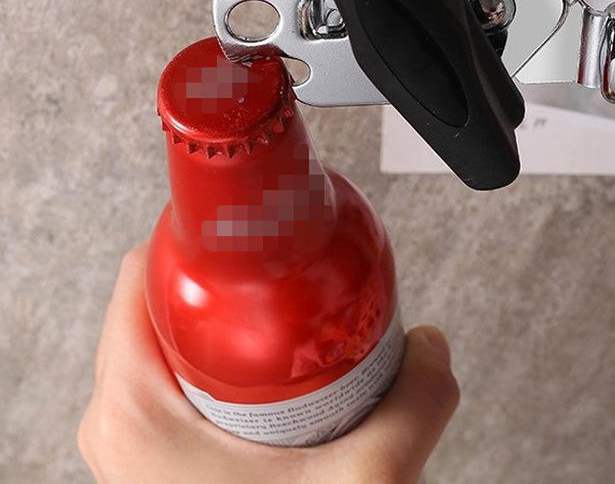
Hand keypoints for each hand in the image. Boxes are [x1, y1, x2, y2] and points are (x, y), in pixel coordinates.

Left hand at [78, 244, 458, 483]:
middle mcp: (117, 421)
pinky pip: (174, 376)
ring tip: (284, 313)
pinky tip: (270, 368)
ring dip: (225, 318)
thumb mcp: (363, 480)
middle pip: (161, 300)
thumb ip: (416, 403)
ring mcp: (130, 443)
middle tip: (283, 268)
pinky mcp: (151, 460)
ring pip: (168, 338)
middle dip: (226, 277)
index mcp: (133, 410)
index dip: (197, 234)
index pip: (143, 272)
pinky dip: (219, 356)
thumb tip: (431, 346)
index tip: (248, 223)